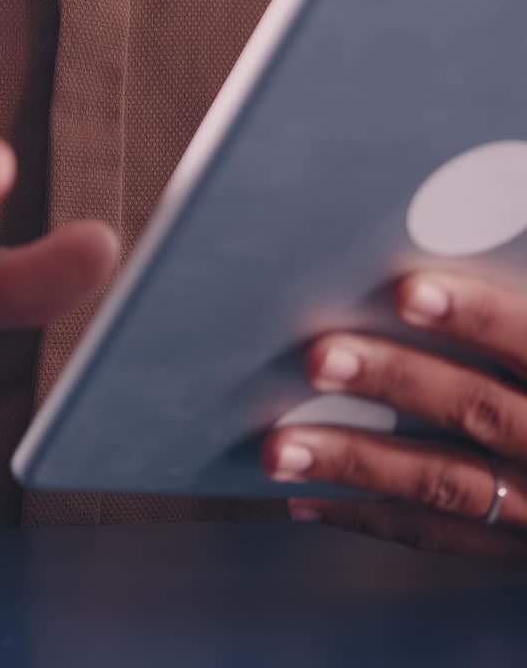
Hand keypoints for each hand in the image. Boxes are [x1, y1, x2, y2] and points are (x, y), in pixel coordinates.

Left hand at [263, 271, 526, 557]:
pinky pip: (439, 536)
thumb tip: (493, 236)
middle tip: (321, 356)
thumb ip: (524, 314)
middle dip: (397, 381)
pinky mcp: (515, 547)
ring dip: (359, 464)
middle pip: (479, 410)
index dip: (477, 316)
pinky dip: (370, 517)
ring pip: (446, 484)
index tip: (411, 289)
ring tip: (282, 446)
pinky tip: (309, 498)